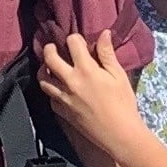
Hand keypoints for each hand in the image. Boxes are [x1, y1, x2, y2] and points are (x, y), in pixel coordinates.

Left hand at [36, 32, 145, 153]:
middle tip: (53, 47)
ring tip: (50, 67)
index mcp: (86, 69)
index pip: (72, 43)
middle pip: (49, 58)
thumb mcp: (118, 75)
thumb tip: (104, 33)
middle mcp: (70, 81)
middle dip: (49, 48)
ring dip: (44, 70)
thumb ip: (107, 54)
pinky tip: (58, 88)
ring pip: (43, 79)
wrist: (119, 134)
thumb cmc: (123, 103)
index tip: (79, 42)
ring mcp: (63, 97)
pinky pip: (49, 97)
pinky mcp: (62, 112)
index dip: (75, 39)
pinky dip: (51, 90)